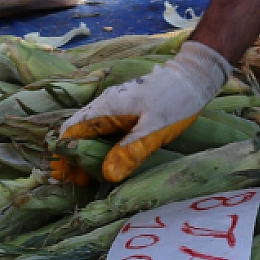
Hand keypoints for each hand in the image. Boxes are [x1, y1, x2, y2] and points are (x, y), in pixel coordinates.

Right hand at [61, 41, 230, 181]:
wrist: (194, 78)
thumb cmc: (175, 101)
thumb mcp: (153, 130)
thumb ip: (130, 152)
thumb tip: (107, 175)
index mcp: (107, 107)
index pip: (72, 130)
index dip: (65, 153)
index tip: (66, 175)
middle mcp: (105, 105)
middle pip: (78, 132)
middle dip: (73, 156)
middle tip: (76, 181)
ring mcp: (115, 106)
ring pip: (91, 131)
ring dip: (85, 153)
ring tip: (86, 177)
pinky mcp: (125, 110)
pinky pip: (105, 129)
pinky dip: (99, 146)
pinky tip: (105, 161)